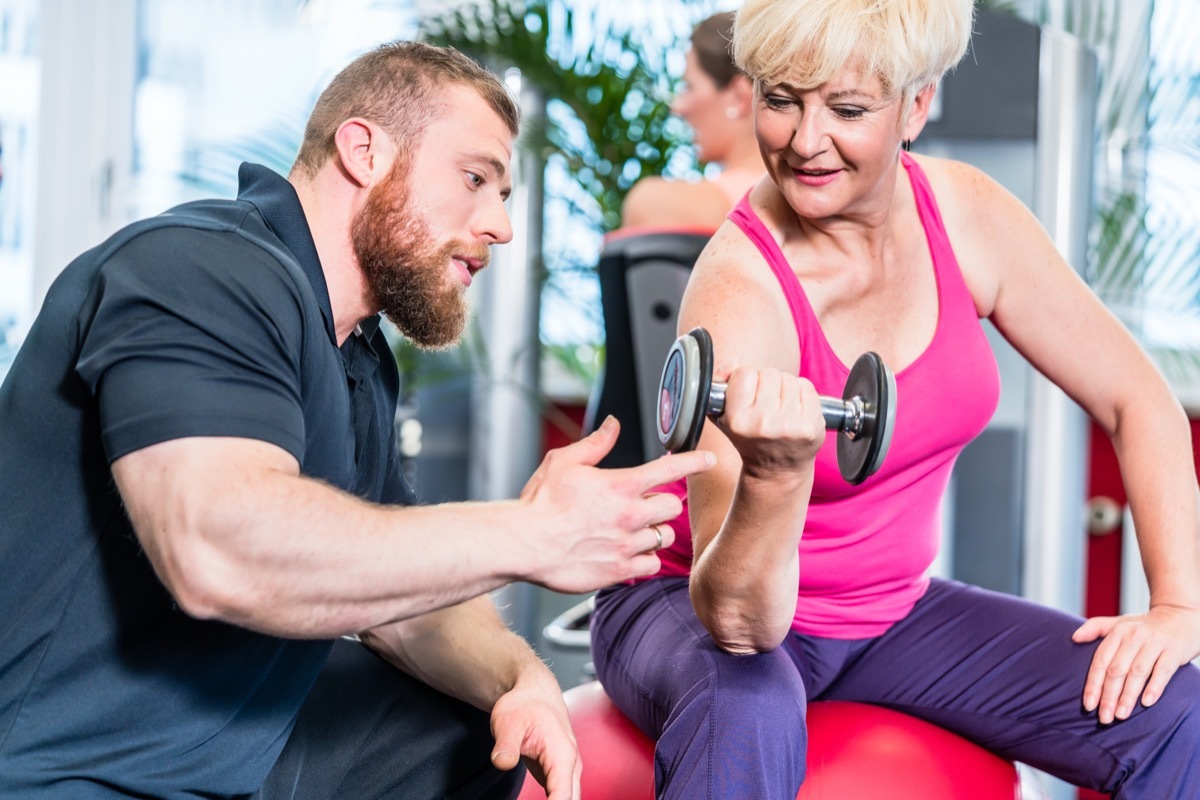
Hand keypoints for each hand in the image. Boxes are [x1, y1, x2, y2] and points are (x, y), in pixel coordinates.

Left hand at [489, 668, 580, 799]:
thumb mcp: (507, 721)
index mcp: (562, 755)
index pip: (563, 796)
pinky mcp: (559, 776)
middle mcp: (570, 766)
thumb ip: (506, 744)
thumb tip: (501, 762)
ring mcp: (567, 772)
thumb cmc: (523, 705)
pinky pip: (561, 799)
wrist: (534, 693)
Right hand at [519, 416, 714, 592]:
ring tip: (632, 529)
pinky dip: (645, 558)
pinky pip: (651, 564)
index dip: (695, 461)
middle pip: (672, 506)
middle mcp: (630, 515)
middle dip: (663, 502)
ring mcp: (627, 544)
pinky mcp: (620, 570)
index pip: (670, 469)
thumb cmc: (540, 503)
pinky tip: (627, 551)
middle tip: (645, 503)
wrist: (524, 544)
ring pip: (664, 536)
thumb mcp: (563, 462)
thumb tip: (613, 425)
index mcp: (620, 485)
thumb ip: (595, 444)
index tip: (708, 459)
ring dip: (654, 531)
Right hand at [714, 366, 823, 480]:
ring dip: (786, 388)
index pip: (744, 374)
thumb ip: (719, 383)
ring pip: (789, 379)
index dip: (747, 380)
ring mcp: (789, 425)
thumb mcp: (723, 415)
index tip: (749, 395)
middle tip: (767, 403)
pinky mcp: (810, 425)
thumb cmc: (750, 438)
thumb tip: (733, 364)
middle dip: (768, 383)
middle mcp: (762, 424)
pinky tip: (796, 410)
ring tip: (781, 408)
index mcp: (737, 421)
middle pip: (769, 373)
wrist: (777, 469)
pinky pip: (807, 387)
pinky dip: (803, 394)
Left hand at [1073, 603, 1199, 722]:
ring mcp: (1155, 643)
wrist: (1180, 615)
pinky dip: (1154, 687)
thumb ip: (1095, 628)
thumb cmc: (1145, 626)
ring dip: (1128, 696)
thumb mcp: (1119, 623)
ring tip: (1120, 715)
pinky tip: (1146, 703)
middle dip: (1108, 696)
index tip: (1088, 705)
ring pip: (1137, 673)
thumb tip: (1073, 638)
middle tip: (1104, 718)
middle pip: (1116, 670)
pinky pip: (1162, 670)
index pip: (1100, 661)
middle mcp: (1134, 636)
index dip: (1093, 684)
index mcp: (1118, 632)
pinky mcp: (1174, 650)